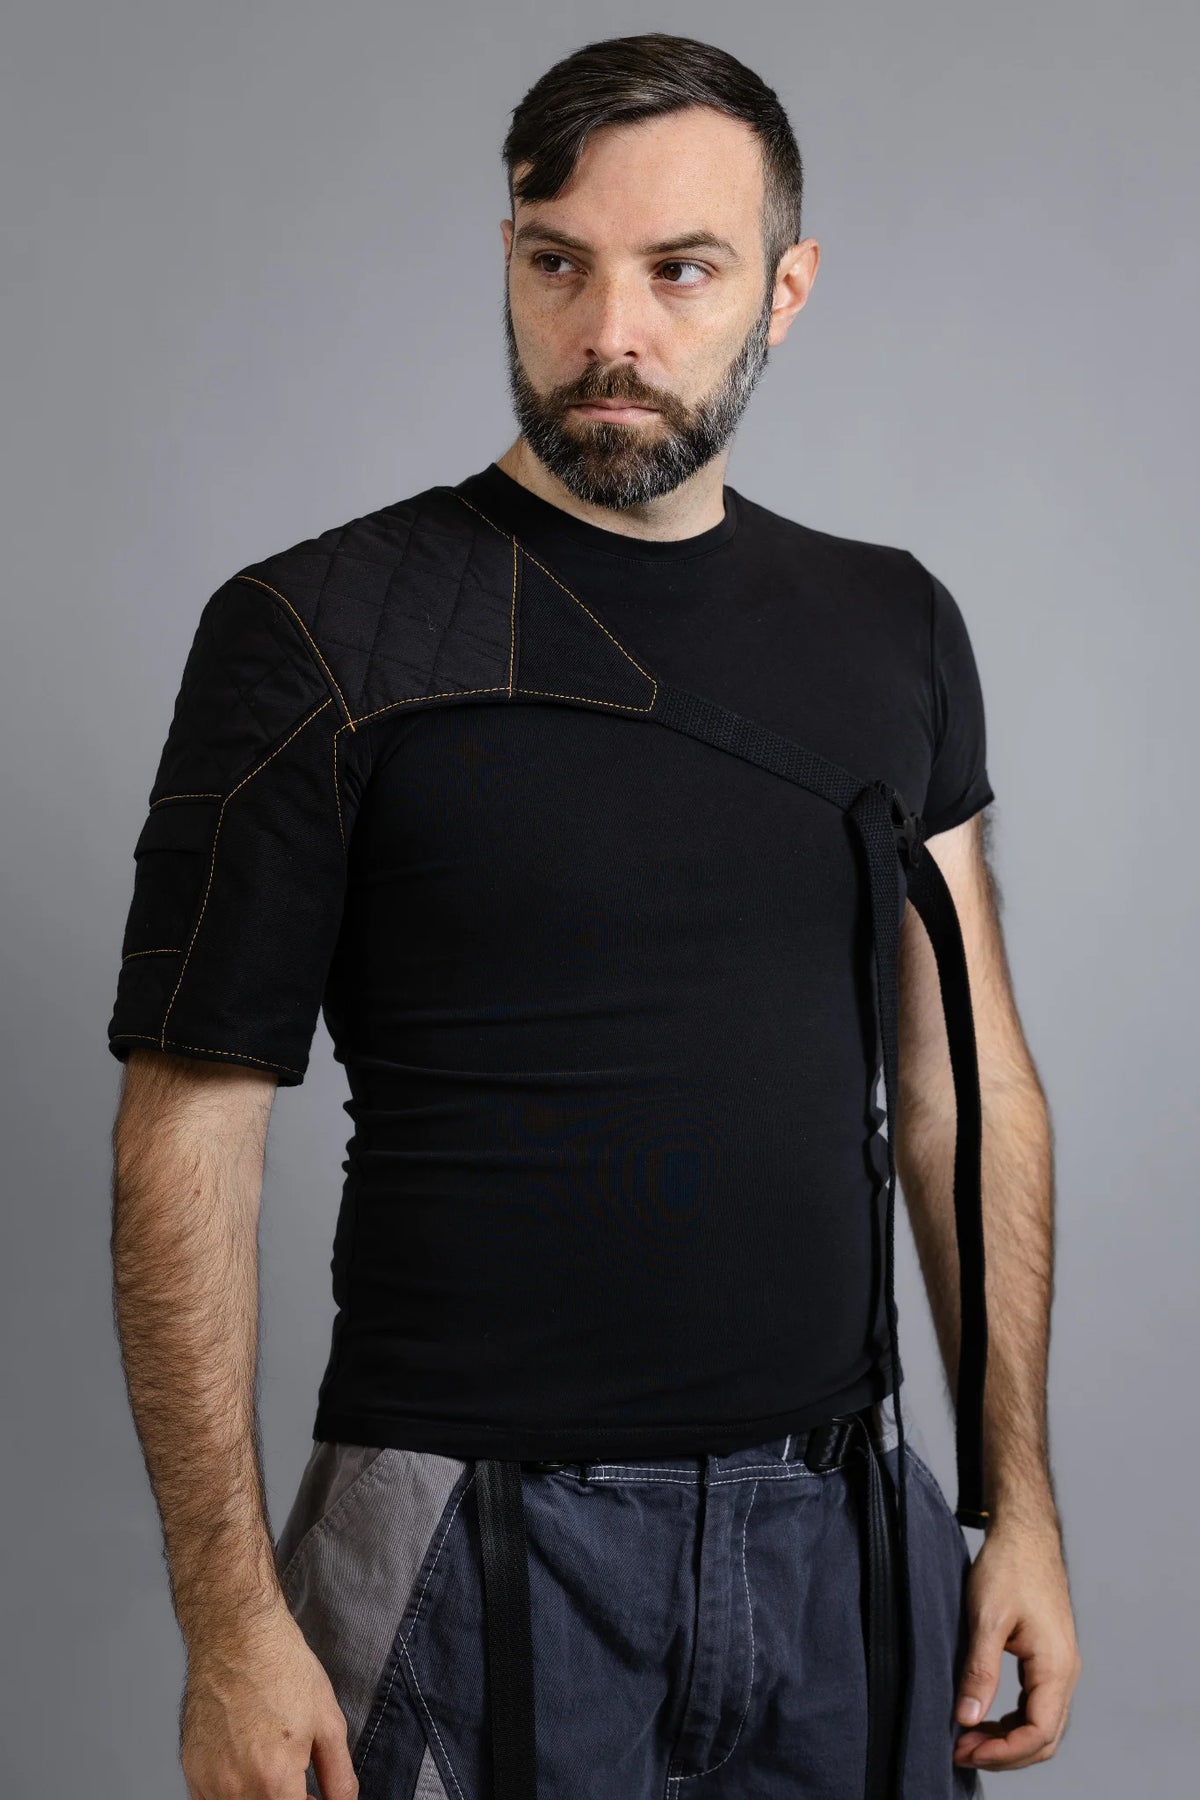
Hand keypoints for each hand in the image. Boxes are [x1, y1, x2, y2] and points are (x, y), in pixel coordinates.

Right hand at [181, 1601, 357, 1799]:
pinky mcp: (191, 1771)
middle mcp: (235, 1788)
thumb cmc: (283, 1670)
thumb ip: (339, 1777)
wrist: (237, 1635)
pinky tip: (251, 1767)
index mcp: (274, 1780)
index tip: (315, 1798)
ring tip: (275, 1772)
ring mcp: (209, 1782)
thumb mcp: (329, 1722)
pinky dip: (236, 1796)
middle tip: (302, 1788)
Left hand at [953, 1513, 1081, 1772]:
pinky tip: (984, 1716)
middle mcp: (1066, 1672)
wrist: (1025, 1533)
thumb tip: (967, 1719)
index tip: (965, 1750)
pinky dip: (1012, 1721)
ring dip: (1007, 1739)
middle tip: (960, 1751)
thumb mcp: (987, 1618)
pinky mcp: (1049, 1658)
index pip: (1038, 1733)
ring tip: (967, 1738)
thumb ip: (980, 1671)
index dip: (1003, 1751)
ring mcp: (1060, 1666)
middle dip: (1004, 1752)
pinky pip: (1036, 1705)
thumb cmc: (1009, 1567)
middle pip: (1044, 1738)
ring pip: (1041, 1724)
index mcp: (1056, 1666)